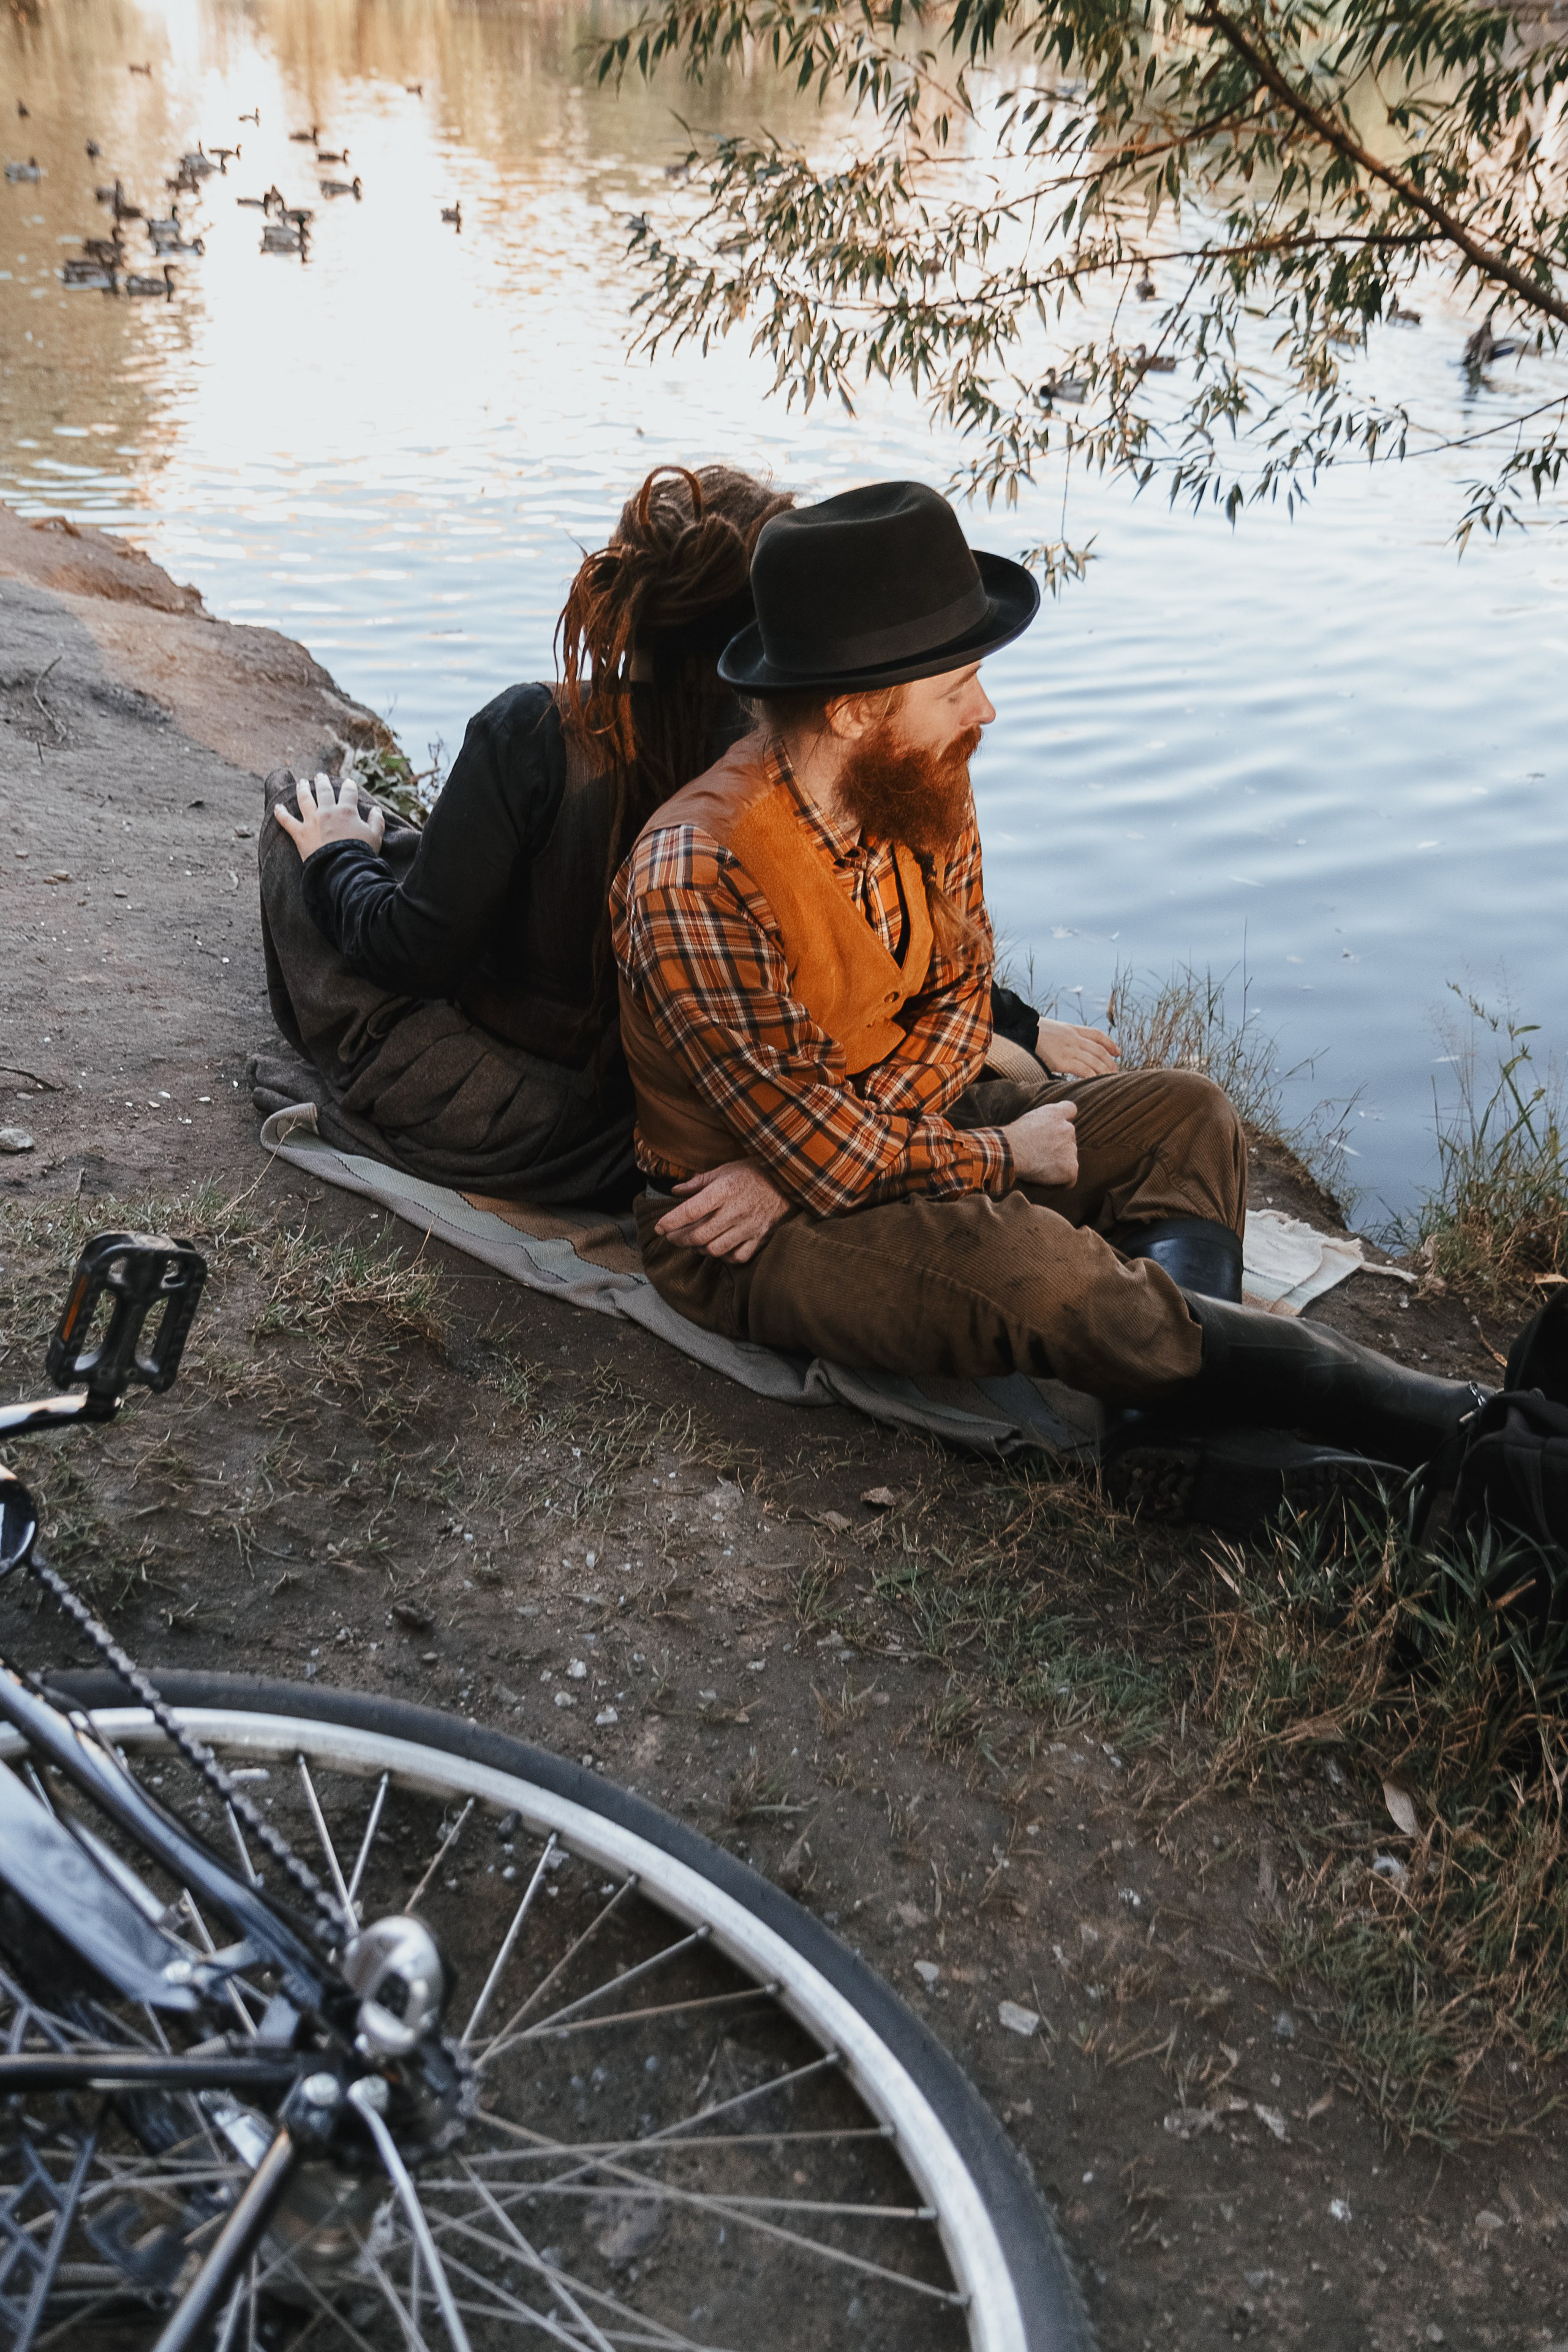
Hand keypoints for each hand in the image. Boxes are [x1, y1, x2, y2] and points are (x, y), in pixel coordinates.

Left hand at [273, 773, 384, 862]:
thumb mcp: (375, 837)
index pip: (348, 792)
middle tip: (320, 776)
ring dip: (302, 789)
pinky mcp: (300, 833)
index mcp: (347, 810)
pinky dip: (281, 813)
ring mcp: (312, 821)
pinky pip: (287, 821)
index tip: (348, 783)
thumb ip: (377, 821)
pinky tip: (277, 806)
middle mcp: (327, 811)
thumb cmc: (361, 852)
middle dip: (322, 782)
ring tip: (301, 783)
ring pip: (305, 799)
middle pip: (323, 791)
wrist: (343, 868)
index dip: (349, 786)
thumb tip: (376, 810)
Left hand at [655, 1160, 792, 1261]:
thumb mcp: (726, 1169)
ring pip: (715, 1249)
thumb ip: (699, 1182)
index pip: (690, 1211)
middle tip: (671, 1236)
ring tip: (693, 1242)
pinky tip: (718, 1248)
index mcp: (724, 1191)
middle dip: (679, 1239)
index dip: (670, 1222)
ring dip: (699, 1248)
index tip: (659, 1228)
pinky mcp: (761, 1238)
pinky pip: (737, 1257)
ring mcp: (749, 1228)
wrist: (792, 1182)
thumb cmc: (756, 1173)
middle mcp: (735, 1212)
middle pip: (698, 1235)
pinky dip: (724, 1256)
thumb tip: (676, 1191)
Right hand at [1004, 1099, 1078, 1187]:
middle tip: (1036, 1157)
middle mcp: (1067, 1128)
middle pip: (1069, 1140)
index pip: (1069, 1109)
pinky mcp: (1071, 1168)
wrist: (1008, 1152)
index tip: (1056, 1129)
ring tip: (1035, 1169)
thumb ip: (1042, 1123)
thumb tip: (1043, 1136)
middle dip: (1057, 1149)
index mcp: (1055, 1113)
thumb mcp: (1025, 1121)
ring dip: (1056, 1166)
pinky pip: (1069, 1180)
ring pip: (1069, 1161)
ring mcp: (1071, 1148)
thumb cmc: (1009, 1139)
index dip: (1064, 1120)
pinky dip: (1057, 1184)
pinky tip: (1042, 1182)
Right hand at [1035, 1017, 1119, 1077]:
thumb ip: (1059, 1036)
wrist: (1019, 1031)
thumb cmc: (1028, 1032)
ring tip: (1110, 1079)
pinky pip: (1084, 1070)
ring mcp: (1069, 1049)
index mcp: (1070, 1029)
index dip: (1110, 1043)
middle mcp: (1073, 1038)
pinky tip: (1096, 1082)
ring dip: (1105, 1070)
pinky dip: (1093, 1076)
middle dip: (1110, 1061)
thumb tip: (1060, 1046)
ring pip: (1095, 1061)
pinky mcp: (1063, 1061)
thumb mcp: (1049, 1029)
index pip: (1096, 1035)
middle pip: (1099, 1050)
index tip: (1117, 1052)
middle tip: (1116, 1071)